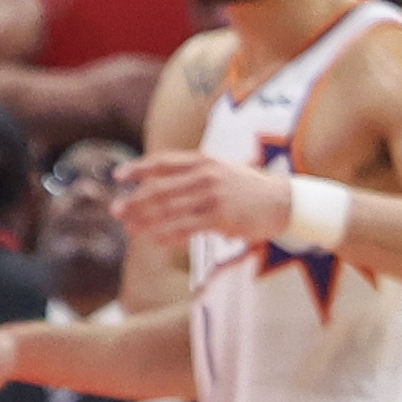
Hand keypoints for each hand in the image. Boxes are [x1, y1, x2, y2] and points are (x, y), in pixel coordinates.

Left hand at [111, 151, 293, 246]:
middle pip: (160, 188)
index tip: (118, 176)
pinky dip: (167, 235)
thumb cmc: (250, 189)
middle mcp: (206, 175)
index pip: (163, 162)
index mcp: (205, 161)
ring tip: (131, 229)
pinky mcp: (221, 217)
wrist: (284, 201)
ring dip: (145, 221)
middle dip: (135, 201)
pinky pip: (185, 228)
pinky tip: (155, 241)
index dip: (139, 169)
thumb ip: (196, 174)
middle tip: (116, 212)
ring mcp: (213, 195)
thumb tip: (160, 186)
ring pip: (168, 210)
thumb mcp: (223, 171)